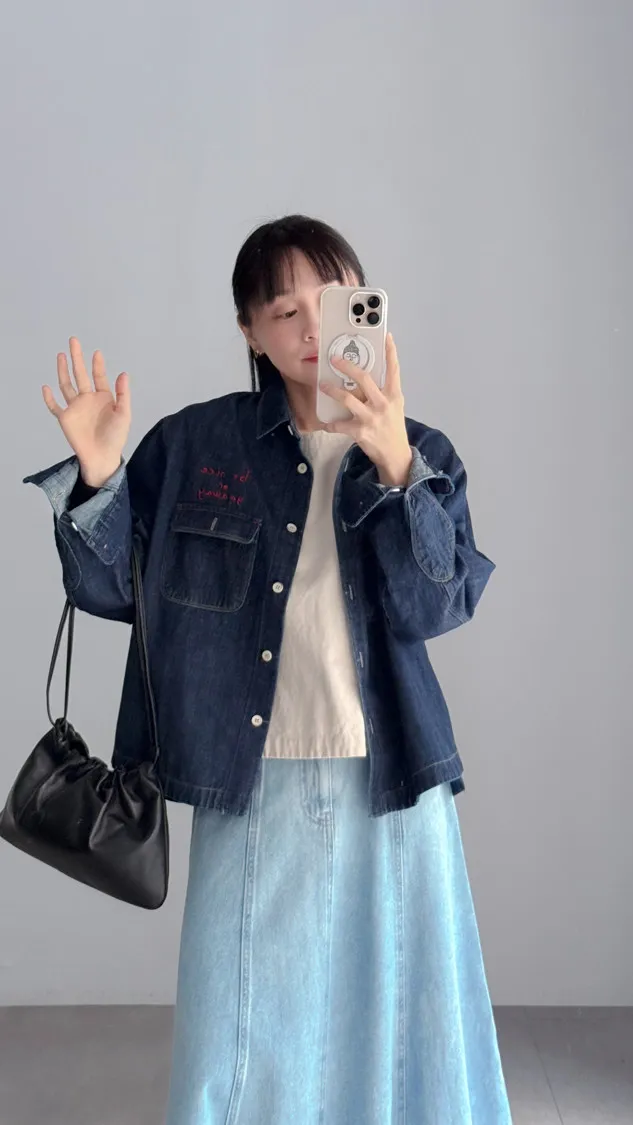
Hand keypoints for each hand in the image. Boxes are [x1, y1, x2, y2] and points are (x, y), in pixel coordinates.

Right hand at [43, 338, 131, 486]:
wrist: (102, 457)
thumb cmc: (116, 437)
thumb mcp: (124, 414)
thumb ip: (123, 394)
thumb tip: (123, 373)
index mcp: (103, 398)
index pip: (99, 377)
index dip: (97, 365)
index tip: (96, 353)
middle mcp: (88, 399)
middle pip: (80, 375)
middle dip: (77, 358)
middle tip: (74, 341)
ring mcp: (75, 407)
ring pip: (66, 385)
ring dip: (63, 370)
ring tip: (61, 355)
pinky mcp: (65, 418)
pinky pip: (54, 406)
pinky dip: (49, 398)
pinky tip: (46, 387)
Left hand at [319, 333, 412, 485]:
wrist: (396, 455)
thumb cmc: (393, 427)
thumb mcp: (394, 406)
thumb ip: (383, 392)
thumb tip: (364, 378)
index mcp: (394, 395)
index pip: (393, 369)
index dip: (390, 352)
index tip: (386, 336)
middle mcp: (383, 403)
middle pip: (364, 379)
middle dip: (347, 366)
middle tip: (334, 359)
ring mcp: (371, 417)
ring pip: (348, 399)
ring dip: (332, 391)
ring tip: (322, 385)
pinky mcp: (360, 432)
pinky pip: (340, 425)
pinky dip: (331, 424)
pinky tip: (325, 423)